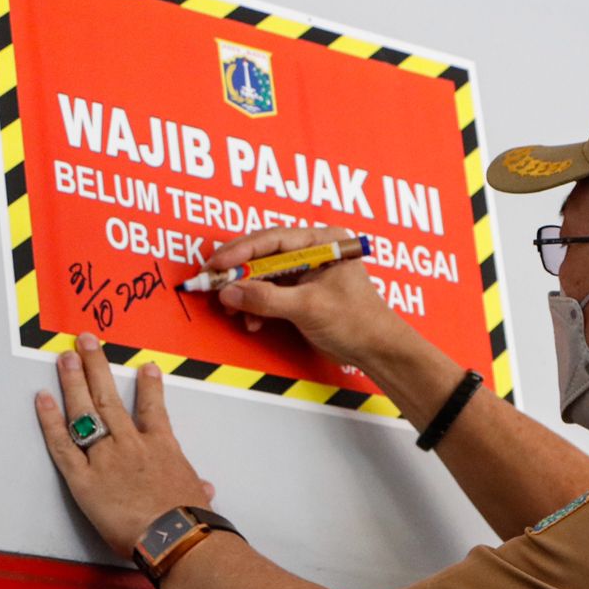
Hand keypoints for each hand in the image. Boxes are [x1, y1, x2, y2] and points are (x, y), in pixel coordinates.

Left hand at [35, 332, 213, 557]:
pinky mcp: (83, 479)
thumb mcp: (197, 497)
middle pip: (109, 398)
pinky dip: (50, 420)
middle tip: (86, 342)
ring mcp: (105, 458)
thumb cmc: (188, 520)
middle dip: (97, 366)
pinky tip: (42, 398)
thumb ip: (196, 487)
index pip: (154, 408)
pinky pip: (62, 444)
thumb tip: (204, 489)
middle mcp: (130, 444)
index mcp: (161, 448)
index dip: (149, 385)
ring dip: (74, 381)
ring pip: (85, 412)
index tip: (145, 366)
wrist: (173, 536)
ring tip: (65, 357)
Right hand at [211, 226, 404, 369]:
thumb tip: (230, 292)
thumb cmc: (358, 321)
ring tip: (231, 309)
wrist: (376, 350)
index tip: (218, 264)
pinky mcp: (300, 292)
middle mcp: (314, 251)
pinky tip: (252, 321)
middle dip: (238, 273)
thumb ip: (267, 299)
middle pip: (264, 255)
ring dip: (245, 293)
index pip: (274, 239)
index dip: (242, 250)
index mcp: (324, 241)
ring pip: (263, 275)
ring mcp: (306, 272)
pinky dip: (256, 306)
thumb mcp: (309, 307)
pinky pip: (269, 293)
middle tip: (211, 283)